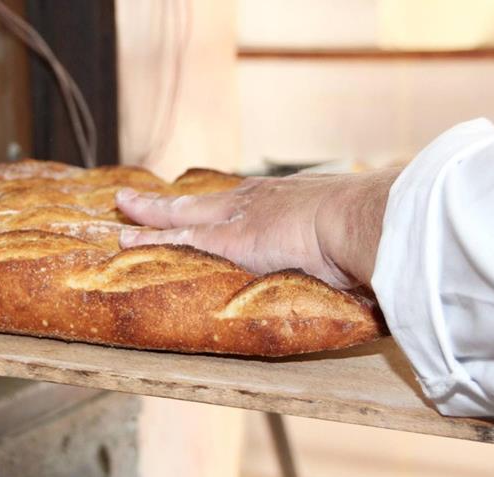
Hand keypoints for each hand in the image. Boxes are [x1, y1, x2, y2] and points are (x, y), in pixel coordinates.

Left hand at [116, 168, 400, 288]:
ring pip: (179, 216)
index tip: (201, 202)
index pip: (240, 200)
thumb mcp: (352, 232)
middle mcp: (254, 201)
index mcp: (285, 199)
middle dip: (169, 202)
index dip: (216, 203)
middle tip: (140, 196)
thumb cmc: (369, 229)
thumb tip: (357, 262)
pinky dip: (148, 240)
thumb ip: (343, 246)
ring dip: (150, 216)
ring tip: (123, 212)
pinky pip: (175, 240)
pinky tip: (125, 240)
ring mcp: (236, 218)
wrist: (362, 221)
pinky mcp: (224, 240)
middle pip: (200, 201)